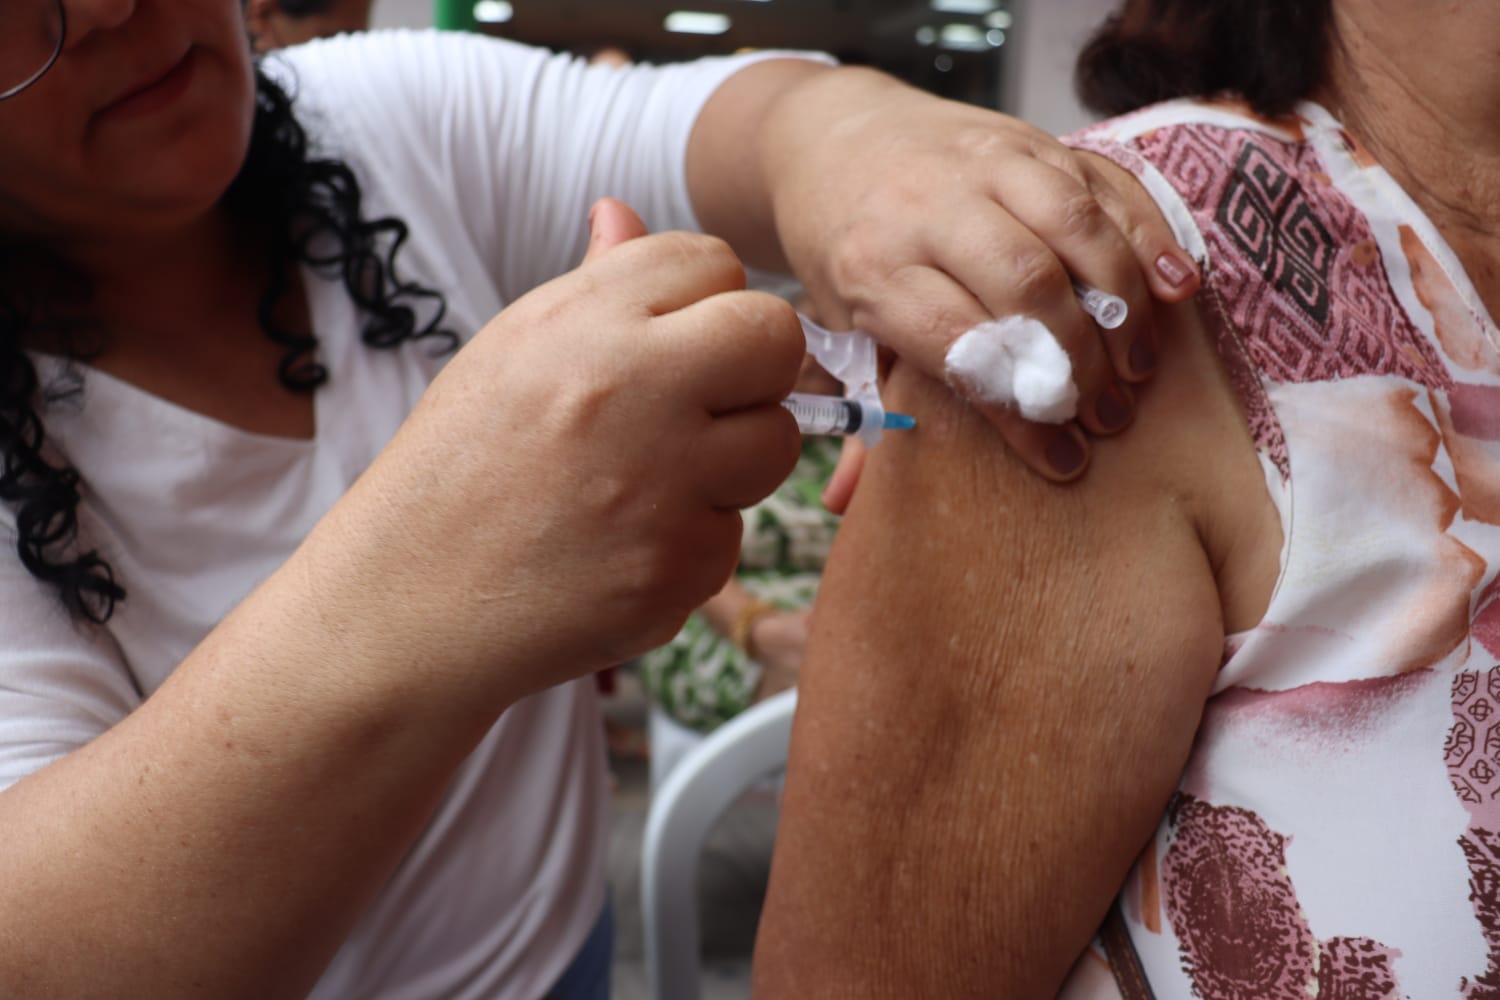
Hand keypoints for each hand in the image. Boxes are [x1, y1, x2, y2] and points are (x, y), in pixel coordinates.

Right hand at [313, 199, 804, 706]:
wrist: (401, 604)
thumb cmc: (454, 473)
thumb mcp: (505, 355)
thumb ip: (590, 287)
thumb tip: (623, 212)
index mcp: (583, 321)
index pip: (714, 262)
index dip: (705, 303)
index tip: (674, 343)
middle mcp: (631, 388)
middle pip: (774, 338)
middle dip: (753, 370)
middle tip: (701, 408)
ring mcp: (663, 483)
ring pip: (776, 442)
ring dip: (733, 463)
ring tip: (649, 485)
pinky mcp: (680, 567)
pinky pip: (733, 534)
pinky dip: (691, 543)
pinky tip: (621, 550)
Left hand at [760, 68, 1198, 481]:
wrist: (838, 139)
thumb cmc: (848, 248)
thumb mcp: (841, 323)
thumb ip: (863, 403)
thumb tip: (845, 501)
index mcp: (873, 268)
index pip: (961, 347)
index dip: (1020, 410)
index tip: (1062, 459)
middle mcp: (930, 209)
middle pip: (1026, 284)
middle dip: (1079, 359)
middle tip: (1108, 413)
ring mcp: (985, 164)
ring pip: (1074, 227)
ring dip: (1122, 303)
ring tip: (1140, 366)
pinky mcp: (1031, 139)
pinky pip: (1104, 182)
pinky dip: (1147, 235)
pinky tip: (1174, 289)